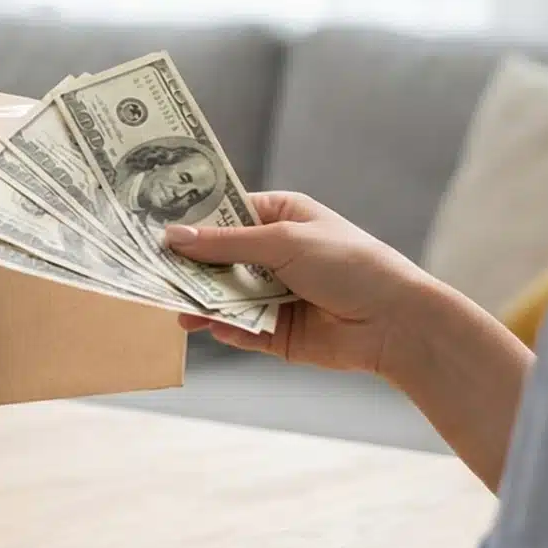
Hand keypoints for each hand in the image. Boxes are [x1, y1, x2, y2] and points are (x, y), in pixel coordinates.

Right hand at [164, 190, 438, 377]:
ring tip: (175, 307)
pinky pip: (241, 329)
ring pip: (225, 296)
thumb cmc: (350, 264)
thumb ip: (227, 243)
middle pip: (219, 259)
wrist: (394, 321)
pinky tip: (210, 327)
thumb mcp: (284, 241)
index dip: (192, 221)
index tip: (154, 227)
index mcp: (281, 218)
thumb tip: (174, 236)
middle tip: (153, 272)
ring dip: (202, 301)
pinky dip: (226, 328)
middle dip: (190, 266)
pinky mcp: (278, 333)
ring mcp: (275, 295)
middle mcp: (275, 255)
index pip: (225, 215)